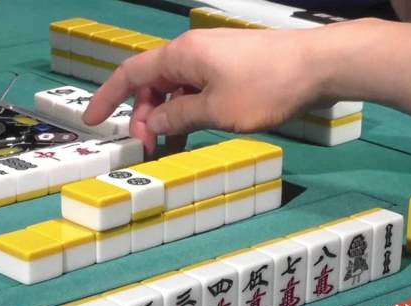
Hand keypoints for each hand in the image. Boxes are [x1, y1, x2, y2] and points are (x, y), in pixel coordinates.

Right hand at [82, 27, 329, 153]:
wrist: (319, 66)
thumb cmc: (266, 87)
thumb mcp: (215, 111)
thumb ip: (177, 117)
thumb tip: (151, 123)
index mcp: (180, 55)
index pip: (130, 74)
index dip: (107, 98)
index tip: (91, 121)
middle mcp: (193, 52)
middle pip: (152, 83)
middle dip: (142, 116)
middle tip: (145, 149)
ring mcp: (214, 59)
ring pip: (176, 89)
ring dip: (166, 117)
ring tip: (167, 148)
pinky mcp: (233, 69)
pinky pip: (197, 90)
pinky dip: (188, 112)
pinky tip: (192, 134)